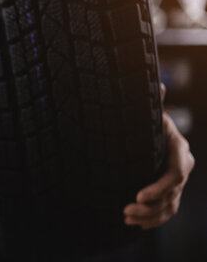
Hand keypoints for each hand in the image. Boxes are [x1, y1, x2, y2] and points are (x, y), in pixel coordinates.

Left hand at [124, 85, 194, 228]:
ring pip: (170, 207)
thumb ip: (153, 103)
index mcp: (179, 150)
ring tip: (126, 218)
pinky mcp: (171, 192)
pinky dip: (153, 220)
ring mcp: (178, 183)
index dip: (158, 188)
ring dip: (149, 216)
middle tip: (125, 210)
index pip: (175, 175)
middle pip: (172, 195)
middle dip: (149, 206)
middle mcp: (182, 167)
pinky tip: (135, 224)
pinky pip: (167, 211)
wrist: (151, 130)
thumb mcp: (149, 113)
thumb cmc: (147, 120)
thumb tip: (158, 83)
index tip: (137, 195)